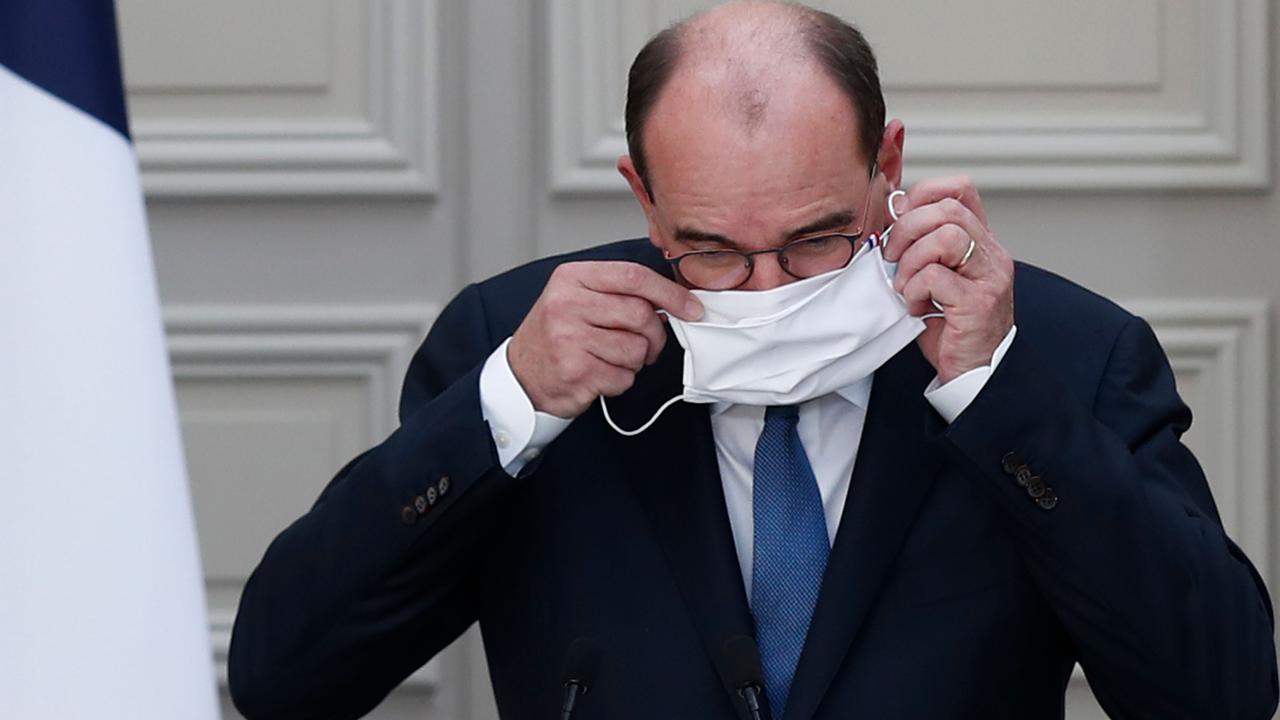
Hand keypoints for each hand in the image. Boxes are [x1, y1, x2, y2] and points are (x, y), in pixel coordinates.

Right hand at [508, 261, 703, 417]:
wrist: (521, 375)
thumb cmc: (555, 335)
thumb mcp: (576, 298)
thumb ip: (618, 292)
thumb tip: (671, 301)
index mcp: (571, 279)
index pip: (634, 277)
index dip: (670, 293)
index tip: (691, 308)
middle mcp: (567, 305)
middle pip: (641, 314)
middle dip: (654, 335)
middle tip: (645, 343)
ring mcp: (569, 339)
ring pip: (637, 349)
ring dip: (635, 361)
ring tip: (611, 358)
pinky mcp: (576, 372)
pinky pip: (624, 377)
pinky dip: (620, 380)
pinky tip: (599, 374)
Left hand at [884, 176, 1014, 384]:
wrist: (974, 372)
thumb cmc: (950, 327)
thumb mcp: (935, 277)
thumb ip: (921, 246)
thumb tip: (891, 214)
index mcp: (981, 242)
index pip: (961, 190)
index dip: (924, 194)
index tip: (900, 217)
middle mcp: (992, 254)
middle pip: (948, 210)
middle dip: (907, 229)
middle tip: (893, 257)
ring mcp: (990, 277)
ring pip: (946, 237)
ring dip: (912, 261)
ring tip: (906, 286)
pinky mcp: (978, 303)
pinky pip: (936, 276)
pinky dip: (914, 289)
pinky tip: (916, 305)